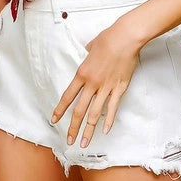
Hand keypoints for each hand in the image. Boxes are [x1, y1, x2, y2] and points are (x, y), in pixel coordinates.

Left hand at [50, 15, 140, 147]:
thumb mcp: (90, 46)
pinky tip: (104, 130)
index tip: (54, 120)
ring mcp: (106, 87)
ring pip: (95, 114)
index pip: (68, 96)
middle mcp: (92, 84)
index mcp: (82, 74)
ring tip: (84, 143)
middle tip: (69, 140)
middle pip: (79, 110)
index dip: (60, 110)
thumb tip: (86, 54)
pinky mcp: (119, 88)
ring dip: (89, 130)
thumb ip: (86, 55)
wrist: (125, 38)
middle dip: (73, 127)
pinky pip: (112, 108)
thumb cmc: (108, 38)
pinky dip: (108, 120)